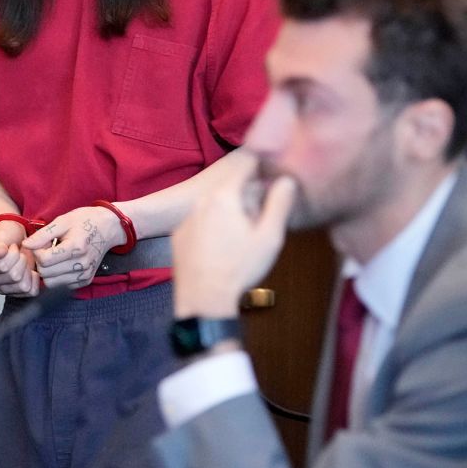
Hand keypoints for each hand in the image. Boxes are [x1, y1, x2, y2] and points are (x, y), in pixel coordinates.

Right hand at [0, 219, 41, 296]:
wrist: (15, 239)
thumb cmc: (7, 235)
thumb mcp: (1, 233)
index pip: (2, 266)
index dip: (13, 255)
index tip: (12, 247)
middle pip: (14, 276)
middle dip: (22, 260)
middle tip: (19, 253)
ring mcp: (2, 288)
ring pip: (23, 286)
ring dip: (28, 270)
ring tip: (23, 262)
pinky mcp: (16, 293)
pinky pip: (30, 292)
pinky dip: (34, 280)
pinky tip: (30, 271)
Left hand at [22, 206, 125, 289]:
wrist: (108, 227)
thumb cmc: (84, 221)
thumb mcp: (62, 221)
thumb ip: (42, 235)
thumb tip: (25, 245)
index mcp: (76, 247)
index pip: (44, 260)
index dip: (38, 252)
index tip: (43, 243)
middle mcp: (82, 264)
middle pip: (46, 274)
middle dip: (41, 262)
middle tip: (48, 249)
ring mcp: (85, 275)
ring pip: (51, 283)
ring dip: (48, 271)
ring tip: (54, 257)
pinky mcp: (85, 280)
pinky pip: (61, 286)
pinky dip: (56, 277)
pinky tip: (61, 264)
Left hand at [172, 150, 296, 318]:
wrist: (205, 302)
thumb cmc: (240, 269)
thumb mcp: (270, 237)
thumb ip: (279, 203)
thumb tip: (286, 180)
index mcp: (224, 196)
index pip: (246, 165)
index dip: (262, 168)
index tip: (272, 178)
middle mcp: (201, 201)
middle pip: (231, 187)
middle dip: (247, 198)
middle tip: (259, 223)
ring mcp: (187, 219)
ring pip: (215, 206)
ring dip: (230, 214)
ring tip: (241, 241)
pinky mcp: (180, 236)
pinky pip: (202, 223)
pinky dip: (214, 229)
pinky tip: (222, 252)